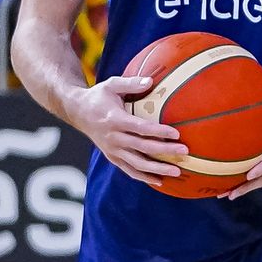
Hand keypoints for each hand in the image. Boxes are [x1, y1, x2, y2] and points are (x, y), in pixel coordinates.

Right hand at [71, 74, 186, 184]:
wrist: (77, 112)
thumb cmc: (98, 96)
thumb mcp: (111, 85)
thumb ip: (130, 83)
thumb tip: (151, 81)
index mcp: (115, 119)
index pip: (140, 127)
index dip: (158, 131)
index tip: (176, 133)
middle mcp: (113, 138)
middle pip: (143, 147)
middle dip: (165, 151)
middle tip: (184, 152)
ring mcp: (112, 150)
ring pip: (137, 164)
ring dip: (158, 169)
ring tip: (177, 172)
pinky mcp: (112, 157)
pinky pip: (129, 170)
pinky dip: (144, 177)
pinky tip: (160, 181)